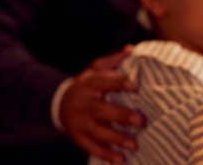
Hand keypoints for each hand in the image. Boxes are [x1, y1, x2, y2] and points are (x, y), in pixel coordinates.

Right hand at [60, 46, 144, 163]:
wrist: (60, 102)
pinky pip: (92, 147)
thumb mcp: (94, 69)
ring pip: (98, 131)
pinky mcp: (78, 137)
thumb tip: (132, 49)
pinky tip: (121, 160)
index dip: (118, 83)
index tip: (135, 85)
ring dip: (117, 139)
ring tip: (135, 145)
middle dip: (122, 116)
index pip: (104, 81)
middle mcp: (84, 102)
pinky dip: (106, 154)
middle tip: (142, 121)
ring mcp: (80, 121)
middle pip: (102, 109)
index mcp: (89, 83)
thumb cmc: (87, 84)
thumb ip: (113, 61)